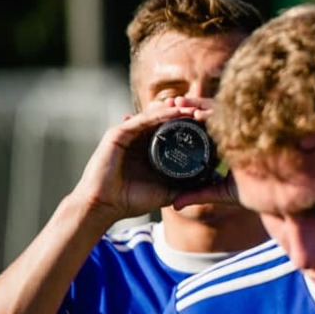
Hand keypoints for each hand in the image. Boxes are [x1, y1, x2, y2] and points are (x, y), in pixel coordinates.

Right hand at [72, 103, 206, 226]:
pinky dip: (158, 115)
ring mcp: (126, 135)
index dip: (188, 126)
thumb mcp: (165, 192)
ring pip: (153, 117)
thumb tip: (210, 183)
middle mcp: (137, 139)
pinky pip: (140, 121)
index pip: (170, 131)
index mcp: (147, 150)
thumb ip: (184, 187)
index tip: (208, 123)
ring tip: (194, 107)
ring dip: (174, 111)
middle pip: (163, 120)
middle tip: (204, 109)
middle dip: (183, 114)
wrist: (104, 206)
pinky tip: (175, 112)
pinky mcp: (116, 134)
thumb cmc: (130, 201)